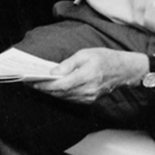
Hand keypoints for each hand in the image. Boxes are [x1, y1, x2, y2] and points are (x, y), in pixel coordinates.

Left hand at [29, 48, 145, 103]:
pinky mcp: (90, 100)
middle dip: (44, 89)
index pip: (61, 85)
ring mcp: (90, 97)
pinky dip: (60, 95)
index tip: (32, 82)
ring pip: (65, 98)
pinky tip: (52, 89)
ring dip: (50, 93)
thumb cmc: (105, 58)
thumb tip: (53, 72)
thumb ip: (68, 64)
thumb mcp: (85, 54)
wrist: (124, 70)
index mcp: (87, 76)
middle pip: (61, 93)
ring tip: (37, 85)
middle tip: (30, 83)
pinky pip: (71, 99)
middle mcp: (88, 90)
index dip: (45, 85)